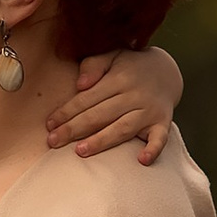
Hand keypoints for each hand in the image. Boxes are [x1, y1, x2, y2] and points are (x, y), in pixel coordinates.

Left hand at [46, 46, 180, 166]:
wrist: (167, 71)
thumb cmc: (130, 67)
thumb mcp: (112, 56)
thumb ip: (93, 65)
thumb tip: (80, 85)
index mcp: (118, 78)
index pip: (87, 98)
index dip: (67, 112)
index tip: (50, 125)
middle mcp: (134, 95)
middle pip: (100, 115)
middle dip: (75, 129)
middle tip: (54, 142)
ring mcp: (149, 110)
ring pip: (123, 128)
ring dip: (102, 141)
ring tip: (81, 151)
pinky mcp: (163, 122)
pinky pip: (160, 138)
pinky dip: (153, 149)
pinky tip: (142, 160)